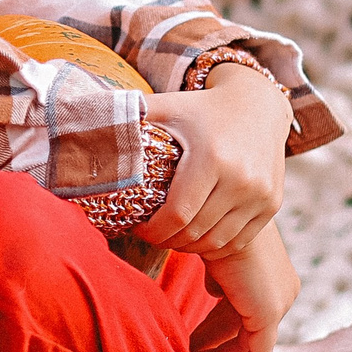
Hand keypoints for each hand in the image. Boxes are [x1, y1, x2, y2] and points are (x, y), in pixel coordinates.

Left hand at [133, 63, 292, 256]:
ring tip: (171, 234)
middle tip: (151, 234)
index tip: (137, 227)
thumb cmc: (199, 108)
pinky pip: (238, 240)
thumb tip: (79, 116)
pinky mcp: (272, 204)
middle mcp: (241, 179)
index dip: (152, 231)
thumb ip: (126, 115)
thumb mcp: (165, 107)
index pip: (177, 215)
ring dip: (190, 246)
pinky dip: (214, 244)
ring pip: (217, 242)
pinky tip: (196, 234)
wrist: (258, 105)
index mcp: (211, 158)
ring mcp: (261, 195)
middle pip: (195, 232)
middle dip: (167, 240)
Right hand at [189, 224, 299, 351]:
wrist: (215, 219)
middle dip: (214, 342)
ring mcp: (278, 303)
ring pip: (247, 342)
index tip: (195, 340)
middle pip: (244, 326)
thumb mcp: (215, 255)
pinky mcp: (269, 315)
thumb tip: (213, 290)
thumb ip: (219, 276)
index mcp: (273, 274)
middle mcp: (283, 290)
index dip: (217, 327)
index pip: (243, 308)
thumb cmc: (209, 227)